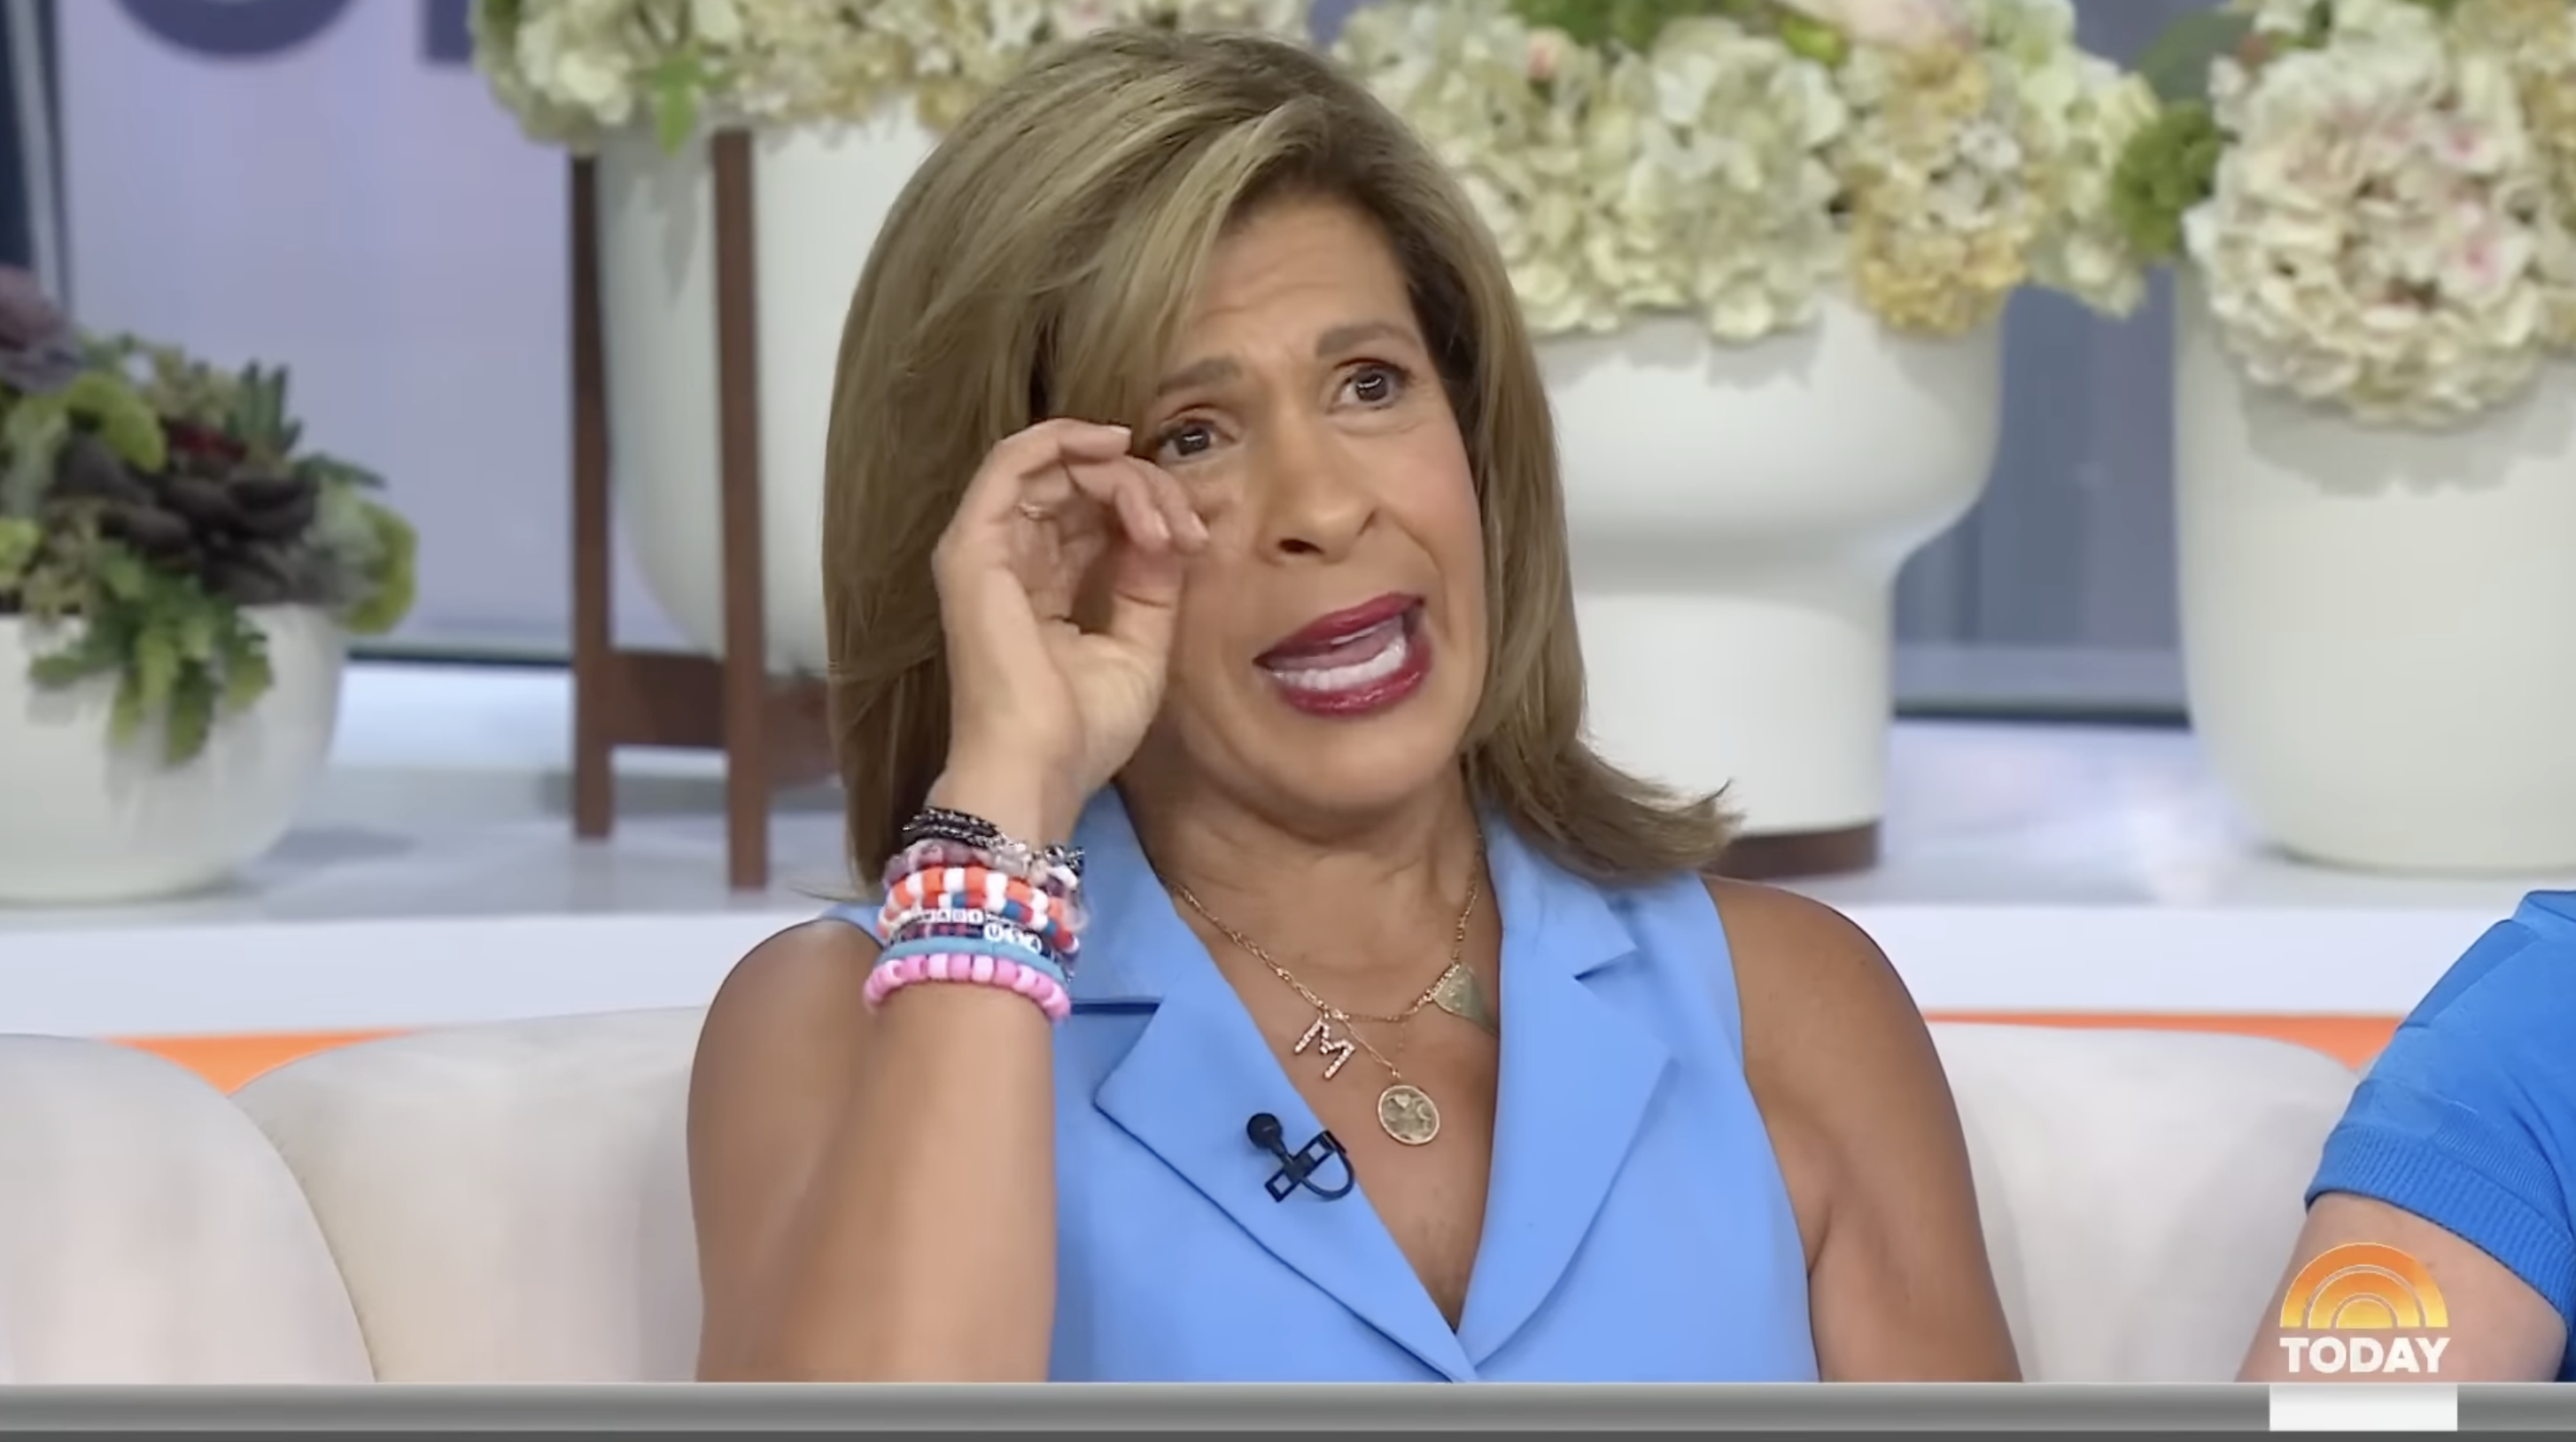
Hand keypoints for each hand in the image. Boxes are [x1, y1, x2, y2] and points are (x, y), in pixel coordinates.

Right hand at [932, 419, 1207, 837]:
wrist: (1039, 767)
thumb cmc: (1083, 729)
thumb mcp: (1140, 645)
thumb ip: (1151, 580)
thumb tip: (1170, 528)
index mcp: (1045, 589)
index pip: (1095, 518)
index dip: (1150, 510)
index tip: (1196, 539)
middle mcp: (1011, 561)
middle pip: (1079, 487)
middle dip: (1143, 488)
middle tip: (1187, 523)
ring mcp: (986, 549)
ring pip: (1055, 468)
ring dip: (1118, 474)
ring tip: (1159, 510)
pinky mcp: (973, 544)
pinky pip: (1012, 462)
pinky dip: (1063, 441)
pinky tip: (1114, 448)